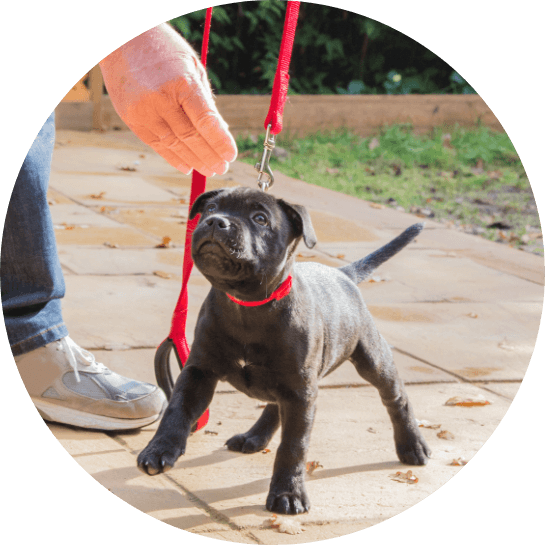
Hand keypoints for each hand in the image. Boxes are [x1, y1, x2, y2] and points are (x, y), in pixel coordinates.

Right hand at [99, 23, 236, 176]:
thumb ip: (204, 99)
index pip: (206, 121)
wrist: (121, 37)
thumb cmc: (163, 50)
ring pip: (174, 144)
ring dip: (194, 160)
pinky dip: (173, 157)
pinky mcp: (131, 118)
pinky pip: (156, 144)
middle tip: (223, 167)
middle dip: (210, 156)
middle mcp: (161, 98)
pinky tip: (187, 165)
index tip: (231, 155)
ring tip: (209, 169)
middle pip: (191, 137)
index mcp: (181, 82)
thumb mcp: (192, 66)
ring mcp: (143, 110)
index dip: (220, 142)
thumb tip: (219, 130)